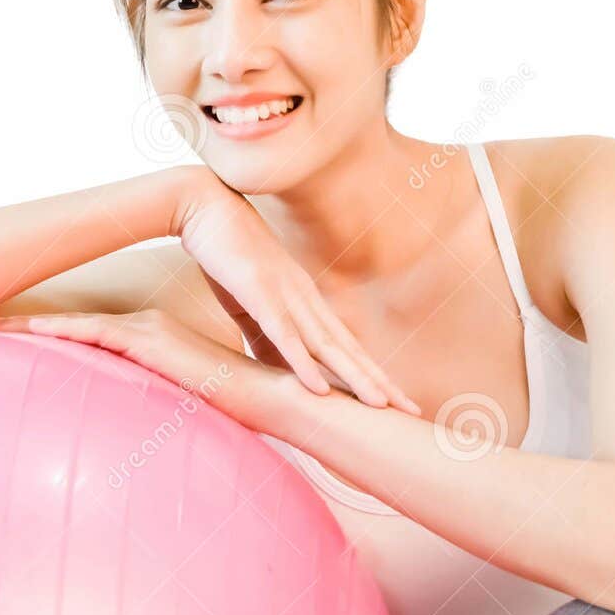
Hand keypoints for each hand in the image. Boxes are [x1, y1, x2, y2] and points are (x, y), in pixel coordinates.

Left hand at [0, 308, 292, 435]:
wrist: (265, 398)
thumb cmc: (229, 409)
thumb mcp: (177, 404)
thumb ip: (149, 405)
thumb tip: (127, 430)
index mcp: (148, 339)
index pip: (89, 334)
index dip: (51, 333)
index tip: (13, 335)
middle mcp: (143, 327)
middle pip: (75, 326)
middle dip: (30, 325)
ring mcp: (146, 330)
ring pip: (78, 326)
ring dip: (35, 326)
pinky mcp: (149, 341)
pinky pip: (95, 333)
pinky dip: (62, 330)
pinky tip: (33, 330)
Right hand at [173, 174, 421, 415]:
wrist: (201, 205)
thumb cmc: (223, 252)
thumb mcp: (246, 304)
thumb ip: (263, 338)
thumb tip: (275, 371)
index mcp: (304, 299)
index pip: (345, 344)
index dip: (371, 373)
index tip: (395, 399)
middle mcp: (304, 297)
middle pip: (348, 348)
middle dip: (380, 381)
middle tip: (412, 410)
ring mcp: (284, 294)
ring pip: (326, 345)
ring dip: (354, 377)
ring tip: (381, 405)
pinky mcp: (258, 294)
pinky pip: (284, 334)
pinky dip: (303, 362)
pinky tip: (318, 388)